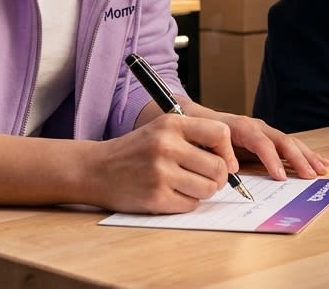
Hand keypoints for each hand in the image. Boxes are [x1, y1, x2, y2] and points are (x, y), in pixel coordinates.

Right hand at [84, 112, 238, 213]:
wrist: (97, 169)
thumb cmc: (136, 150)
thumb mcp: (162, 129)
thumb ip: (195, 136)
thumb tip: (231, 162)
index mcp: (171, 124)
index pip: (220, 134)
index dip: (227, 151)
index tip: (225, 162)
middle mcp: (166, 145)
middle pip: (218, 167)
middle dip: (218, 177)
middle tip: (207, 178)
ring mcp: (160, 172)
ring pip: (208, 188)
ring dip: (203, 191)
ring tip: (187, 185)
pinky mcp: (156, 197)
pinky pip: (191, 204)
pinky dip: (186, 202)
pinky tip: (171, 194)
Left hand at [187, 103, 328, 180]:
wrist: (196, 117)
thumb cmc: (199, 131)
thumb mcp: (203, 140)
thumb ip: (217, 153)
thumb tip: (232, 170)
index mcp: (240, 127)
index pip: (260, 142)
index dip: (271, 159)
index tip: (281, 176)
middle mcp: (256, 127)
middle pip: (281, 141)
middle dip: (298, 158)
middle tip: (310, 175)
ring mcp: (264, 132)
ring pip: (290, 142)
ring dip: (307, 156)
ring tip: (322, 169)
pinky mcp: (268, 139)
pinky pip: (290, 146)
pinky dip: (305, 154)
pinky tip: (320, 162)